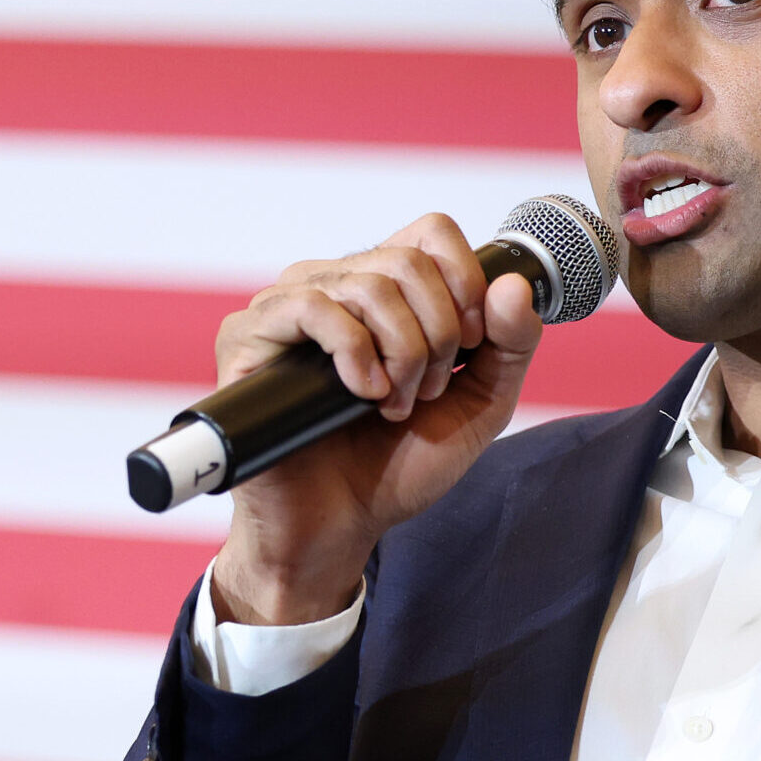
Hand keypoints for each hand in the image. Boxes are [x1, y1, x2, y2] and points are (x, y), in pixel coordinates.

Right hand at [210, 214, 542, 626]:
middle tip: (425, 393)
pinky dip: (354, 353)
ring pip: (368, 283)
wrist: (337, 527)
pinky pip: (313, 306)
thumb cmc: (396, 466)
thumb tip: (512, 284)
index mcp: (383, 291)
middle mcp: (332, 285)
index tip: (472, 345)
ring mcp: (286, 306)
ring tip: (392, 405)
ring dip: (401, 353)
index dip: (464, 280)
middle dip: (438, 335)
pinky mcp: (248, 336)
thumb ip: (510, 346)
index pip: (430, 233)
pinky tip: (361, 394)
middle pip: (408, 261)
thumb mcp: (478, 406)